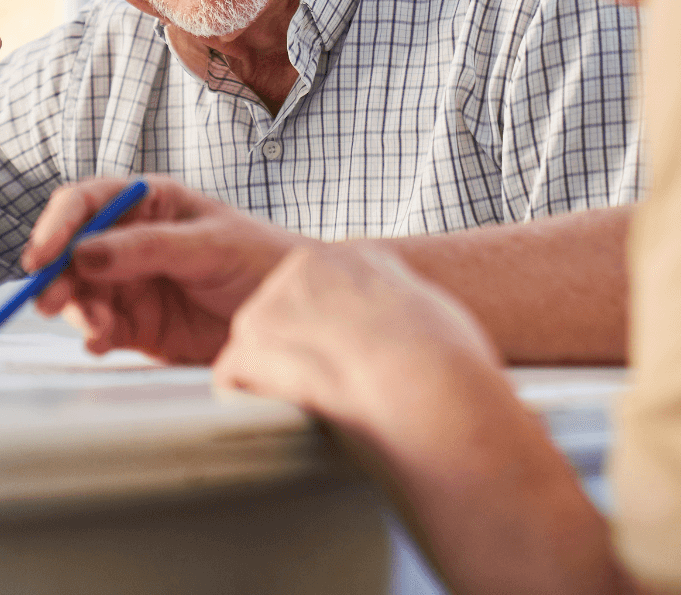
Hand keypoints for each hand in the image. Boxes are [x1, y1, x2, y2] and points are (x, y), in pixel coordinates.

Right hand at [23, 175, 299, 363]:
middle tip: (51, 301)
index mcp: (148, 203)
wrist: (294, 313)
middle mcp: (130, 241)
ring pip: (79, 294)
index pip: (87, 203)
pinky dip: (94, 337)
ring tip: (101, 328)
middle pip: (71, 252)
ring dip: (78, 310)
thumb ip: (150, 247)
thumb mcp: (212, 244)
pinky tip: (105, 341)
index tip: (40, 256)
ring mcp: (131, 285)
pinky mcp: (137, 326)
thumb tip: (86, 251)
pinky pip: (100, 329)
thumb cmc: (262, 259)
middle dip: (55, 275)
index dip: (57, 225)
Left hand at [216, 247, 631, 594]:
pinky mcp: (252, 347)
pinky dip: (249, 405)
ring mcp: (274, 304)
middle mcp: (308, 268)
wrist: (432, 392)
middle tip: (327, 396)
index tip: (348, 368)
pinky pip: (232, 380)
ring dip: (272, 382)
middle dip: (295, 356)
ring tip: (311, 413)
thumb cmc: (447, 367)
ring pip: (254, 348)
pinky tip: (282, 423)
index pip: (320, 289)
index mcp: (357, 256)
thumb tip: (394, 333)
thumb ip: (398, 310)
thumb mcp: (433, 314)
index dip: (331, 336)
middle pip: (281, 315)